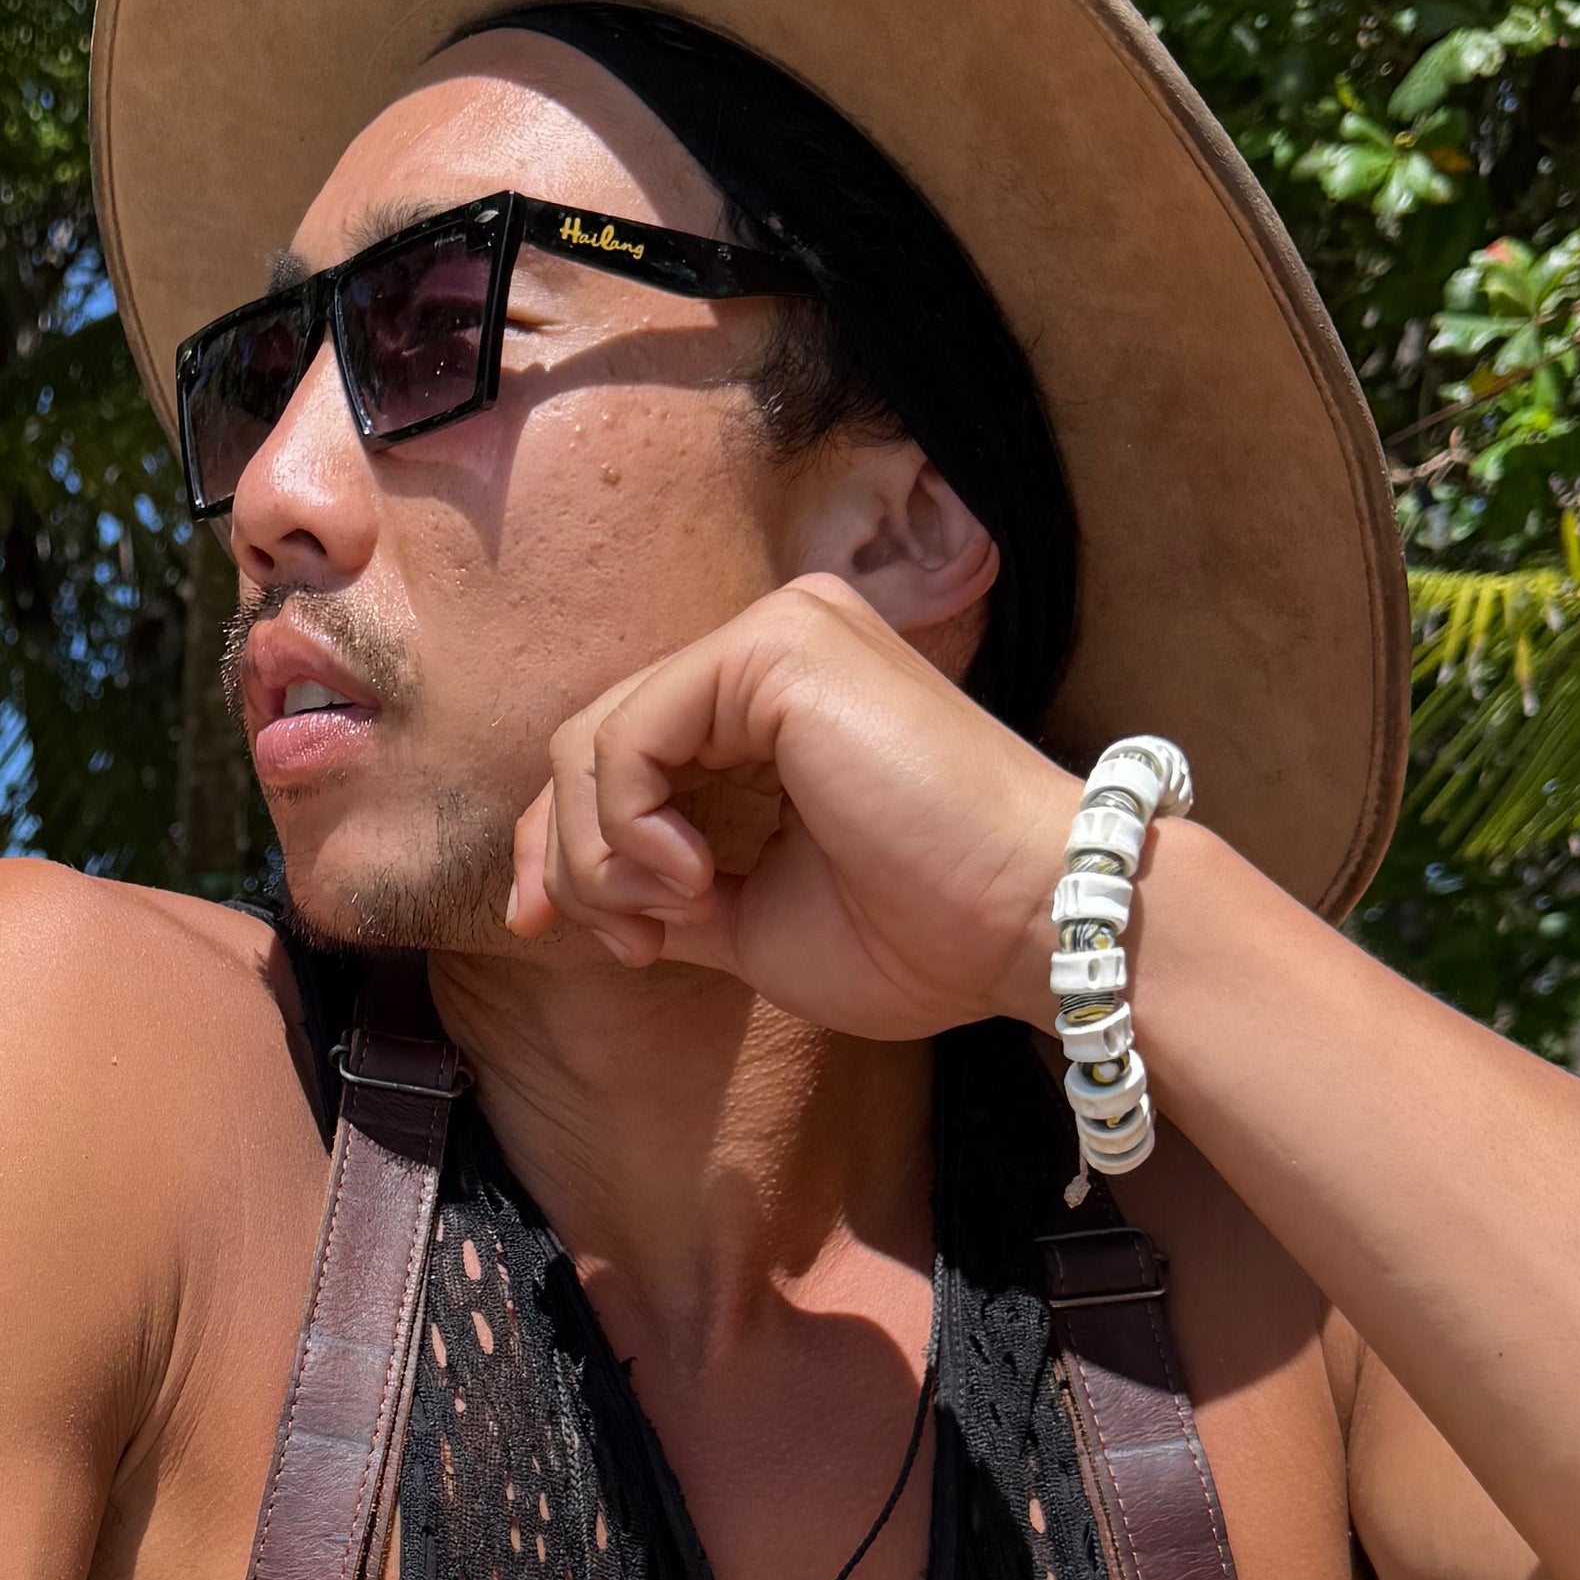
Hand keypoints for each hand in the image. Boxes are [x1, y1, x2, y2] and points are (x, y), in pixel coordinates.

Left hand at [505, 577, 1087, 1040]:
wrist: (1033, 924)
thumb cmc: (925, 935)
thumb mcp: (756, 921)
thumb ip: (667, 889)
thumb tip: (571, 894)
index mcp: (775, 704)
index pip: (618, 751)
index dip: (560, 842)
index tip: (546, 931)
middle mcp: (773, 650)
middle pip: (591, 740)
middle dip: (569, 856)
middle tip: (630, 943)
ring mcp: (777, 636)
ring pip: (595, 738)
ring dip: (600, 853)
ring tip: (674, 917)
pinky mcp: (776, 650)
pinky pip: (629, 734)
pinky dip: (628, 823)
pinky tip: (695, 880)